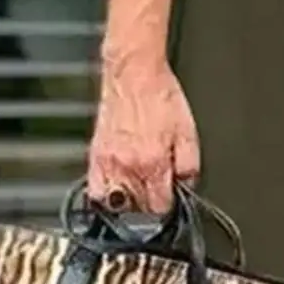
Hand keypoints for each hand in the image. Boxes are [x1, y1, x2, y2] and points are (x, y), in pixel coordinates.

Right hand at [87, 52, 199, 213]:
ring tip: (139, 191)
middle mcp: (128, 167)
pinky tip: (116, 190)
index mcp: (154, 163)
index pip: (160, 207)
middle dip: (150, 205)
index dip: (169, 207)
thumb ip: (190, 164)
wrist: (135, 74)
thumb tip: (187, 185)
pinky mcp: (94, 156)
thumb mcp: (189, 130)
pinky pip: (94, 191)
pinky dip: (105, 196)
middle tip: (157, 191)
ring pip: (116, 205)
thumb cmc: (161, 96)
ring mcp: (108, 163)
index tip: (171, 201)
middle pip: (138, 209)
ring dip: (129, 203)